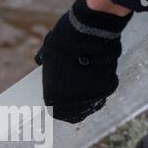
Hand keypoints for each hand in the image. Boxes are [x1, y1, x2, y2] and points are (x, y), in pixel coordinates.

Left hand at [36, 0, 131, 123]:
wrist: (89, 32)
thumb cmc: (63, 41)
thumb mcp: (47, 51)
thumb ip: (44, 61)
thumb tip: (40, 60)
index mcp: (53, 98)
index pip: (55, 112)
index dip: (58, 106)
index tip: (61, 100)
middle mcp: (72, 104)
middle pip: (74, 115)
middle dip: (75, 108)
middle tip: (76, 96)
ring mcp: (91, 98)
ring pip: (91, 106)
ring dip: (88, 99)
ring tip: (88, 84)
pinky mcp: (108, 89)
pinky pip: (103, 93)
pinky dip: (101, 88)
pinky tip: (99, 76)